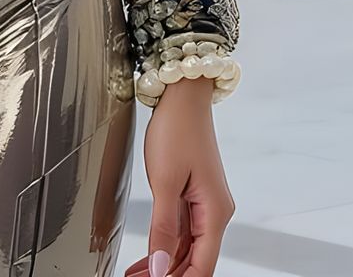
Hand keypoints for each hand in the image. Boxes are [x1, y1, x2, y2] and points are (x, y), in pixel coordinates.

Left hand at [136, 78, 233, 276]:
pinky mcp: (194, 193)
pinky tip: (149, 255)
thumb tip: (161, 267)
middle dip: (168, 273)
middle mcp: (215, 211)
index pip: (202, 266)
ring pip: (188, 246)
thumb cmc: (177, 129)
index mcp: (215, 212)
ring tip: (137, 274)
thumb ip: (164, 227)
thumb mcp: (164, 180)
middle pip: (196, 259)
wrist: (182, 94)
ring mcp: (205, 202)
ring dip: (165, 262)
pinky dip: (166, 243)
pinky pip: (183, 228)